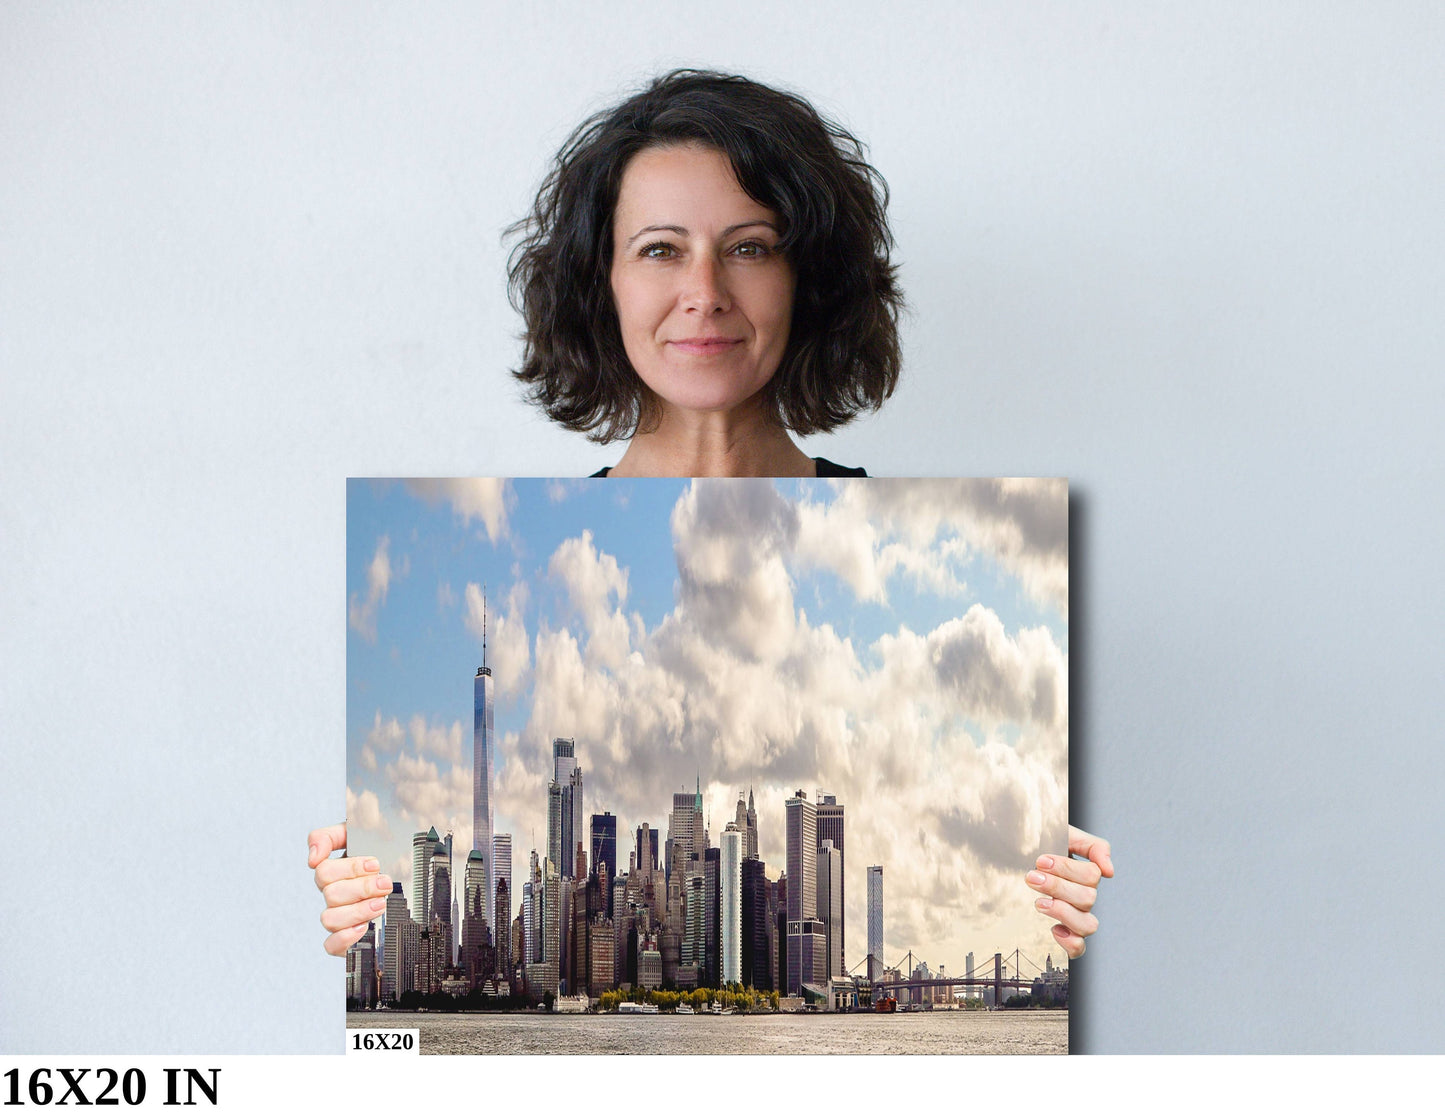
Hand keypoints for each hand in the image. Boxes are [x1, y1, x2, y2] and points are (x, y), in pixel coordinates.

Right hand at [308, 823, 390, 956]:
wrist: (417, 884)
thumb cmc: (393, 857)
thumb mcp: (370, 834)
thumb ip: (336, 834)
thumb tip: (313, 856)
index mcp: (338, 871)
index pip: (323, 868)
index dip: (349, 867)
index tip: (375, 864)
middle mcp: (336, 895)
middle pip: (330, 893)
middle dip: (361, 887)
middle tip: (385, 883)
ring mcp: (340, 917)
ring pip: (329, 918)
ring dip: (357, 911)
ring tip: (381, 904)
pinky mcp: (347, 939)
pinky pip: (331, 945)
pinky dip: (344, 938)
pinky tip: (363, 928)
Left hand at [1026, 825, 1112, 959]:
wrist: (1013, 853)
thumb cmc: (1038, 844)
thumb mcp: (1064, 834)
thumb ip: (1093, 846)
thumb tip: (1109, 871)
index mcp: (1086, 874)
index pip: (1092, 876)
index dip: (1067, 869)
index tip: (1040, 860)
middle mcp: (1084, 896)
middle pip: (1088, 899)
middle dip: (1057, 887)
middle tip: (1032, 877)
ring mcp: (1074, 915)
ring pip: (1088, 925)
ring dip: (1063, 912)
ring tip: (1039, 902)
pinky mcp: (1063, 932)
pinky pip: (1079, 948)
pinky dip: (1070, 943)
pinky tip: (1054, 929)